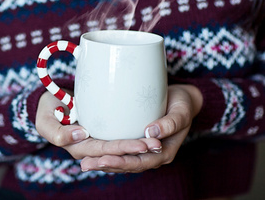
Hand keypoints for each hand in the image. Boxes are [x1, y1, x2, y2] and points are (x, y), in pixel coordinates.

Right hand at [35, 91, 162, 160]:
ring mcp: (96, 142)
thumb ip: (57, 132)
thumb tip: (81, 135)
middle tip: (156, 144)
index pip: (104, 150)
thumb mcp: (45, 120)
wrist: (49, 101)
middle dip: (137, 151)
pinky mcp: (101, 134)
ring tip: (158, 143)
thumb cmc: (47, 109)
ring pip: (120, 149)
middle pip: (116, 152)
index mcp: (76, 147)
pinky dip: (133, 140)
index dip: (123, 149)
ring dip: (139, 148)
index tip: (141, 144)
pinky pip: (118, 140)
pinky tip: (149, 137)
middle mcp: (89, 149)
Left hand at [80, 84, 202, 172]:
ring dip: (102, 163)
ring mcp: (143, 151)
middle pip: (127, 165)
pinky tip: (90, 152)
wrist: (181, 100)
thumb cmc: (182, 104)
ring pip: (121, 161)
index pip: (141, 161)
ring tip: (83, 163)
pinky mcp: (134, 143)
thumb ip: (170, 123)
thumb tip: (151, 132)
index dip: (122, 162)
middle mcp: (152, 156)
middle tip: (86, 164)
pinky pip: (119, 152)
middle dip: (106, 165)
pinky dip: (105, 153)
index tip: (105, 159)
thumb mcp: (181, 111)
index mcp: (164, 152)